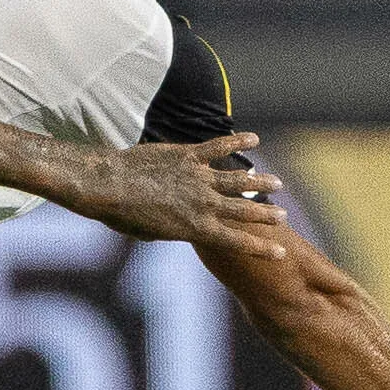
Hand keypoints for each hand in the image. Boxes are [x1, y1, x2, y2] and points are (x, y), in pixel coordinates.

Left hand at [77, 134, 290, 259]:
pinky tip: (253, 137)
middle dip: (266, 214)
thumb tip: (178, 227)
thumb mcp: (148, 233)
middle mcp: (202, 205)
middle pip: (244, 211)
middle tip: (283, 215)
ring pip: (238, 180)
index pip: (236, 241)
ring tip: (277, 182)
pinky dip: (237, 141)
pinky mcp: (188, 156)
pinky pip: (218, 147)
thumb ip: (171, 230)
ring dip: (259, 181)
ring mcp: (197, 179)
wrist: (106, 185)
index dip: (261, 247)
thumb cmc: (120, 214)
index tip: (282, 252)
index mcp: (194, 228)